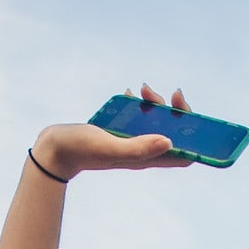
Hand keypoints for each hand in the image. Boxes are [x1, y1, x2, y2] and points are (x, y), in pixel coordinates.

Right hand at [31, 83, 196, 178]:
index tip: (192, 118)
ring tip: (143, 90)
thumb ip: (138, 146)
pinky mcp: (118, 132)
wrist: (52, 151)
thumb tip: (170, 141)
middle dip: (176, 113)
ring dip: (156, 105)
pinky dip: (138, 105)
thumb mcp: (109, 146)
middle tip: (168, 95)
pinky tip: (130, 94)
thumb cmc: (80, 150)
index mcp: (145, 159)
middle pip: (173, 134)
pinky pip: (137, 118)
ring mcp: (130, 141)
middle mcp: (142, 151)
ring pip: (155, 123)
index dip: (196, 139)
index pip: (183, 156)